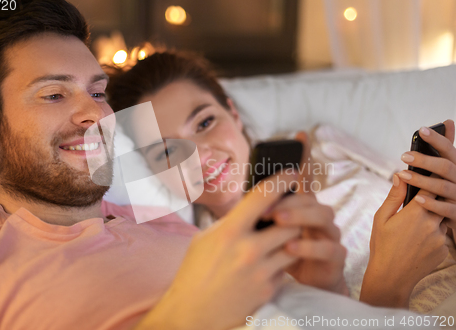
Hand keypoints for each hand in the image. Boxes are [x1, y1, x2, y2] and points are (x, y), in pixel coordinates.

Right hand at [136, 171, 300, 329]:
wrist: (193, 312)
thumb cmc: (195, 271)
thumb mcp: (206, 238)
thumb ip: (231, 221)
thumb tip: (254, 206)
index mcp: (229, 231)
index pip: (263, 196)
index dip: (282, 180)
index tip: (292, 173)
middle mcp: (248, 250)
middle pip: (289, 222)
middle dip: (291, 216)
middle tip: (290, 213)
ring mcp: (261, 271)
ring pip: (293, 245)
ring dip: (290, 239)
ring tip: (279, 238)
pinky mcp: (268, 290)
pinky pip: (285, 269)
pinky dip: (280, 263)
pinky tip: (267, 264)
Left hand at [273, 131, 347, 294]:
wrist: (303, 286)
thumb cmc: (281, 253)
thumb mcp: (269, 232)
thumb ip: (263, 213)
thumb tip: (244, 196)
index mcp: (301, 206)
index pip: (304, 177)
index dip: (303, 156)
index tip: (300, 135)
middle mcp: (318, 215)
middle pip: (311, 197)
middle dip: (290, 198)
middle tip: (267, 207)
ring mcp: (329, 234)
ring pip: (323, 216)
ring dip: (299, 217)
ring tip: (277, 221)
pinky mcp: (336, 256)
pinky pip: (328, 248)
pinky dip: (308, 247)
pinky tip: (290, 248)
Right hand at [360, 174, 447, 307]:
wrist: (391, 277)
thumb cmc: (382, 246)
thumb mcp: (381, 218)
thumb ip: (394, 196)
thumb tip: (400, 176)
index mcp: (416, 212)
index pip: (430, 187)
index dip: (427, 181)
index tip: (424, 178)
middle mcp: (432, 223)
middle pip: (439, 202)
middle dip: (431, 201)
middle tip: (418, 205)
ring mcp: (441, 238)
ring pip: (442, 220)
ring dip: (433, 219)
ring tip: (414, 228)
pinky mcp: (444, 250)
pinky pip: (442, 236)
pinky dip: (433, 236)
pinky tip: (417, 243)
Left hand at [397, 119, 455, 241]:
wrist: (449, 225)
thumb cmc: (443, 195)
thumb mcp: (441, 175)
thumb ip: (439, 156)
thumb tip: (439, 129)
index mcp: (455, 170)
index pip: (449, 151)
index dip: (438, 139)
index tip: (421, 130)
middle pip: (446, 167)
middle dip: (425, 160)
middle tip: (404, 155)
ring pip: (444, 187)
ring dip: (422, 181)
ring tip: (404, 175)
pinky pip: (446, 209)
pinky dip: (432, 204)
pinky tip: (417, 199)